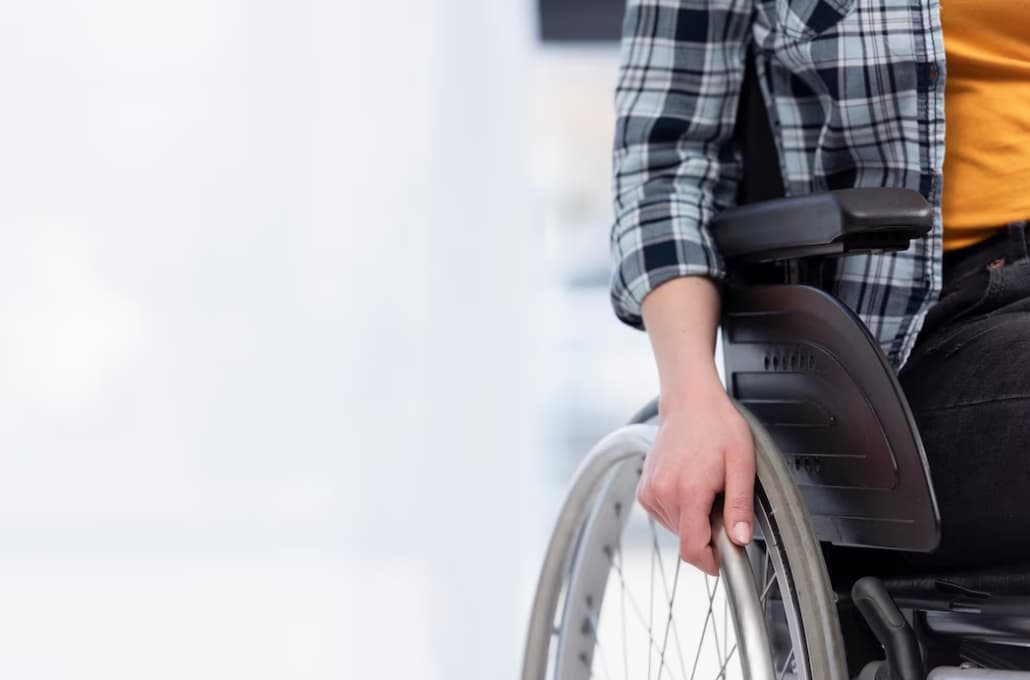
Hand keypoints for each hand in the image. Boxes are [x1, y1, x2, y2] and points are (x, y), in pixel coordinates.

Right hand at [636, 383, 754, 575]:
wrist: (689, 403)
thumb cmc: (717, 426)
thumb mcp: (741, 463)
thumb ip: (740, 505)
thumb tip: (741, 539)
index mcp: (687, 490)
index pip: (691, 549)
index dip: (711, 562)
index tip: (726, 559)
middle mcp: (662, 493)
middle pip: (687, 539)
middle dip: (708, 532)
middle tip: (722, 503)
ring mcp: (650, 492)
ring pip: (677, 530)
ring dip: (695, 521)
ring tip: (706, 489)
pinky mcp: (644, 491)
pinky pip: (666, 516)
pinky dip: (681, 511)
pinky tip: (691, 486)